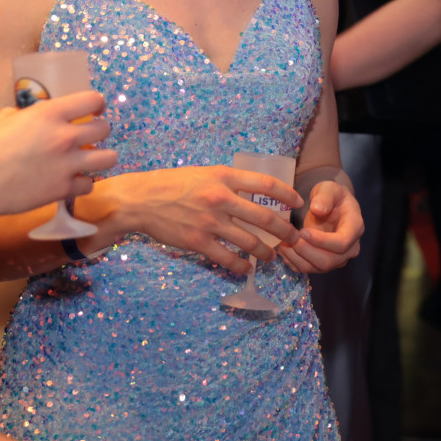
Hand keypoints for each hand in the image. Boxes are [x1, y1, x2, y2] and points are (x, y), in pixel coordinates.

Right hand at [0, 91, 116, 220]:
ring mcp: (67, 165)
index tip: (95, 108)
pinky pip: (89, 185)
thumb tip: (28, 117)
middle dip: (99, 130)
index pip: (92, 99)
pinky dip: (82, 183)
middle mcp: (65, 137)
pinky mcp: (63, 189)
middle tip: (90, 135)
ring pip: (108, 158)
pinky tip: (73, 181)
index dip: (97, 103)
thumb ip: (23, 115)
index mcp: (49, 113)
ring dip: (101, 157)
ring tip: (90, 159)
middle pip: (104, 129)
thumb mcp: (0, 119)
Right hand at [89, 167, 301, 275]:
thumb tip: (253, 191)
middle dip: (284, 231)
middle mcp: (221, 198)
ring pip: (250, 242)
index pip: (266, 185)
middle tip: (293, 238)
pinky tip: (247, 267)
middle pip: (264, 217)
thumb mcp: (204, 173)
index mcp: (224, 177)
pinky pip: (228, 258)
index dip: (287, 195)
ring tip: (272, 256)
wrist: (142, 200)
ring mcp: (210, 222)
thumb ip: (228, 181)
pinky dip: (242, 265)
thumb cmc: (172, 183)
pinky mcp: (199, 242)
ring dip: (266, 252)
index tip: (298, 203)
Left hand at [278, 178, 362, 273]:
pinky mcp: (324, 263)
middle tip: (290, 239)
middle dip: (307, 251)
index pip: (342, 242)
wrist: (330, 206)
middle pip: (329, 260)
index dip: (322, 241)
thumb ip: (325, 196)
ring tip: (283, 244)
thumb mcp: (329, 188)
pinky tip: (284, 250)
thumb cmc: (331, 196)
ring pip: (318, 268)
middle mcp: (350, 248)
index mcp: (354, 228)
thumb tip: (318, 209)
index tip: (303, 231)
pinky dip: (294, 262)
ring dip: (298, 258)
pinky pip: (309, 269)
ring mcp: (338, 258)